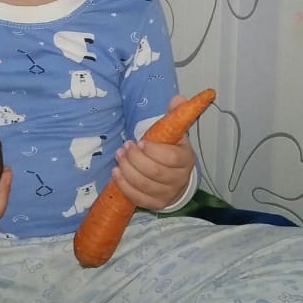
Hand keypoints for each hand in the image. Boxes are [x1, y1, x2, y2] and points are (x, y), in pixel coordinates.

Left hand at [111, 95, 194, 210]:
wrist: (176, 178)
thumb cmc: (171, 151)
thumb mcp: (175, 132)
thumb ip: (176, 114)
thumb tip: (177, 99)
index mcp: (185, 160)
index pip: (171, 158)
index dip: (153, 151)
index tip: (140, 142)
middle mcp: (179, 179)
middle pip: (154, 172)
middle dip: (135, 159)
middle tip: (124, 147)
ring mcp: (167, 194)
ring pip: (144, 184)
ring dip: (127, 169)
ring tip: (119, 156)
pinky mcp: (155, 204)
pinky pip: (137, 197)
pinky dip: (124, 185)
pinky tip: (116, 172)